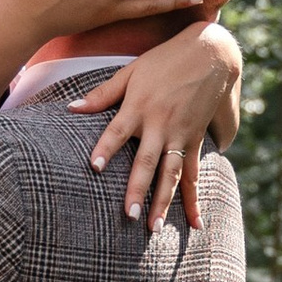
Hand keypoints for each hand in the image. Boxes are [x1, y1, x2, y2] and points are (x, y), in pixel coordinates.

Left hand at [67, 21, 239, 224]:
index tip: (94, 167)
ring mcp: (181, 135)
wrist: (211, 53)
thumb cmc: (164, 60)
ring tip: (155, 228)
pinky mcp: (196, 140)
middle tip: (128, 216)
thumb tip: (71, 108)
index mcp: (139, 106)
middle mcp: (160, 124)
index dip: (106, 148)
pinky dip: (194, 198)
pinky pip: (195, 174)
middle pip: (147, 161)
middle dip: (137, 190)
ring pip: (172, 174)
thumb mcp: (131, 71)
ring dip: (164, 202)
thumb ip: (102, 93)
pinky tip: (196, 224)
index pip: (118, 130)